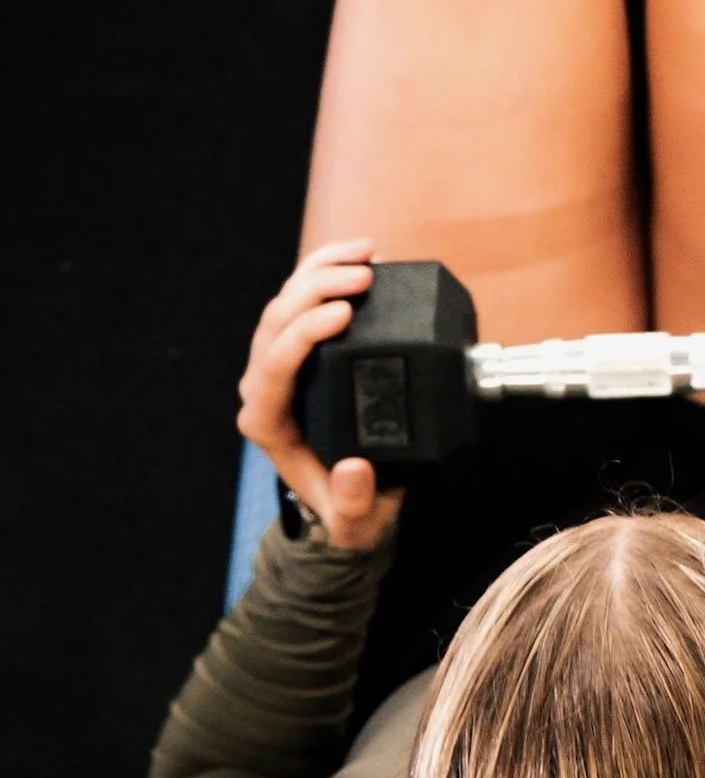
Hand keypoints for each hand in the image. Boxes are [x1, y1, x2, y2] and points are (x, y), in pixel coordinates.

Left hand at [236, 236, 405, 552]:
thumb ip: (354, 506)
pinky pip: (303, 295)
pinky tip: (360, 253)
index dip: (303, 333)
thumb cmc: (349, 505)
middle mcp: (264, 387)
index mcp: (267, 423)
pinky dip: (327, 268)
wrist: (347, 494)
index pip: (271, 366)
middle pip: (275, 321)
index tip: (346, 314)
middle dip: (315, 290)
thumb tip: (354, 467)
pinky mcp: (300, 344)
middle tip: (365, 277)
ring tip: (367, 255)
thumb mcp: (356, 524)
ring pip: (285, 300)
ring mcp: (278, 361)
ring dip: (321, 271)